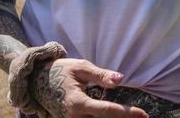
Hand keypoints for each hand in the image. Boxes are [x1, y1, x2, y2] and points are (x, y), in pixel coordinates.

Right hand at [31, 58, 146, 117]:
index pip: (106, 111)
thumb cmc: (61, 70)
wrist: (36, 81)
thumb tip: (120, 79)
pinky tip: (118, 116)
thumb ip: (101, 75)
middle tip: (143, 117)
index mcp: (77, 102)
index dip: (126, 113)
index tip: (143, 114)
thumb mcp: (81, 67)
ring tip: (134, 117)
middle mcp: (74, 117)